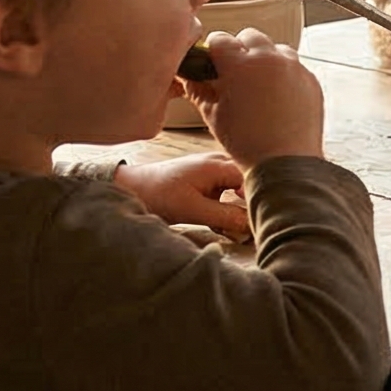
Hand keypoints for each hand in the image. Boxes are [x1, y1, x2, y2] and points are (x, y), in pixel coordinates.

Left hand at [112, 150, 250, 239]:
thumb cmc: (159, 194)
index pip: (253, 181)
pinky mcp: (205, 179)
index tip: (259, 222)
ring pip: (237, 189)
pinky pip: (225, 191)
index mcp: (219, 165)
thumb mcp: (193, 210)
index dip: (258, 202)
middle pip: (248, 184)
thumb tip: (251, 225)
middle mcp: (219, 162)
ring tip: (229, 226)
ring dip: (235, 208)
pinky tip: (217, 222)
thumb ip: (225, 216)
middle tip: (247, 227)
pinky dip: (224, 207)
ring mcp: (212, 169)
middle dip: (248, 206)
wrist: (131, 188)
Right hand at [181, 29, 325, 168]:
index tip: (212, 63)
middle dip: (240, 49)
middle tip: (235, 74)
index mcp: (241, 64)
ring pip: (276, 49)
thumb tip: (191, 76)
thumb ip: (199, 89)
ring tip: (258, 86)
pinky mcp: (311, 80)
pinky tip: (277, 97)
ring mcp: (294, 68)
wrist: (286, 163)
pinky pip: (295, 67)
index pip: (220, 39)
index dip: (213, 51)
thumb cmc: (246, 142)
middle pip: (250, 36)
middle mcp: (270, 59)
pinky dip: (284, 75)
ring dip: (265, 59)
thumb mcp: (213, 115)